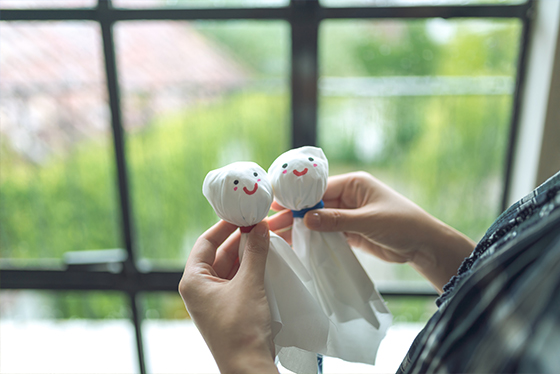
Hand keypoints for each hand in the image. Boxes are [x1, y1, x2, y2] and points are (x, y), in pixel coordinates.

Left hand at [179, 220, 277, 373]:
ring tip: (270, 236)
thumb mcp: (250, 284)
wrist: (249, 367)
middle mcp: (201, 287)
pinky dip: (254, 268)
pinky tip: (270, 257)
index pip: (206, 242)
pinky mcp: (230, 306)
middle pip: (221, 252)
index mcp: (194, 280)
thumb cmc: (242, 328)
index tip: (243, 212)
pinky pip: (240, 279)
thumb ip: (255, 252)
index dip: (225, 225)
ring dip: (251, 252)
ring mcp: (215, 298)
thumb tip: (260, 226)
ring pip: (233, 265)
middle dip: (243, 238)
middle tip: (263, 222)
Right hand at [269, 172, 474, 291]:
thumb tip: (307, 219)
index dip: (297, 197)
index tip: (277, 203)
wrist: (424, 245)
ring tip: (279, 234)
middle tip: (272, 222)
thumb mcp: (368, 221)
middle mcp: (348, 196)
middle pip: (315, 204)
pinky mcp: (350, 231)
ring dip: (301, 227)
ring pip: (319, 219)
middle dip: (295, 213)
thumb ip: (337, 220)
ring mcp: (348, 214)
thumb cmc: (402, 224)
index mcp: (354, 184)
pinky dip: (313, 238)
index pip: (319, 188)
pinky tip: (297, 243)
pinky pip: (327, 232)